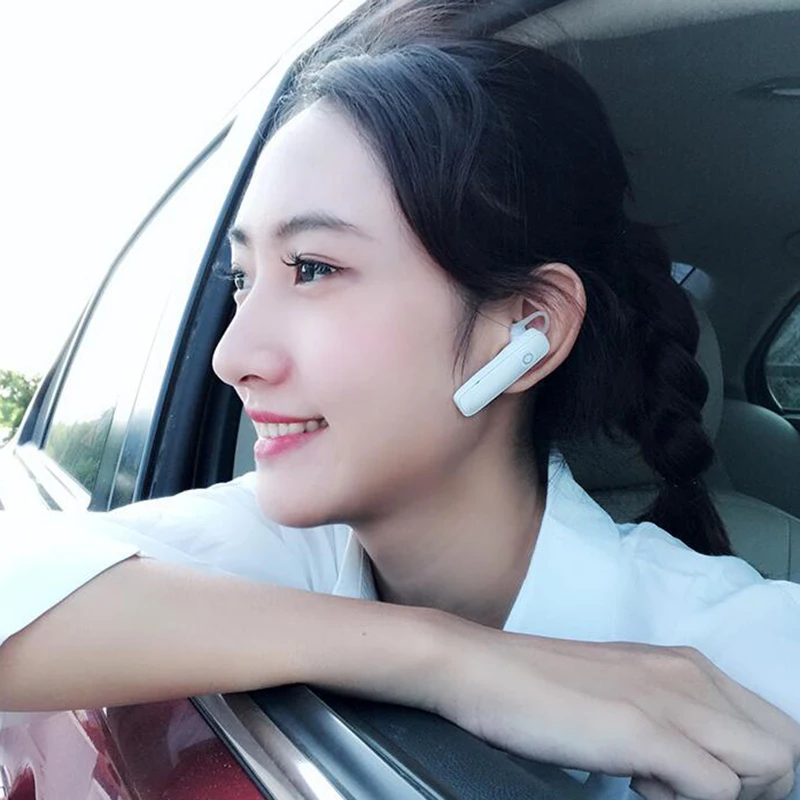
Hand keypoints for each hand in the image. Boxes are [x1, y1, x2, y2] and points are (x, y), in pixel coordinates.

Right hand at [434, 620, 799, 799]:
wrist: (481, 669)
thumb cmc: (539, 686)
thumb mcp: (619, 689)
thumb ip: (666, 713)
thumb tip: (698, 763)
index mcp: (684, 663)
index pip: (772, 725)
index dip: (750, 769)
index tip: (700, 781)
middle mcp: (688, 674)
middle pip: (783, 747)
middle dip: (752, 787)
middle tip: (687, 790)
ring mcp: (668, 700)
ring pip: (769, 767)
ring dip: (726, 795)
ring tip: (658, 784)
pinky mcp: (643, 730)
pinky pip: (719, 791)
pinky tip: (635, 783)